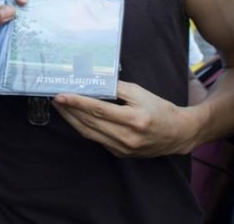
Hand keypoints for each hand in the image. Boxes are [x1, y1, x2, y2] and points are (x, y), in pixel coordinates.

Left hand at [52, 80, 196, 156]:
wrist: (178, 133)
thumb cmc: (158, 108)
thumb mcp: (138, 92)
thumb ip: (114, 87)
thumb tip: (90, 81)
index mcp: (133, 120)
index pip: (97, 110)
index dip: (76, 102)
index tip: (60, 95)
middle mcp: (127, 137)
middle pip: (90, 122)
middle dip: (69, 110)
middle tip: (55, 98)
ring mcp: (123, 149)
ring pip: (90, 133)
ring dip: (72, 120)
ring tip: (60, 107)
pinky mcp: (120, 154)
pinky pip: (97, 139)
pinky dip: (83, 127)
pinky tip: (75, 117)